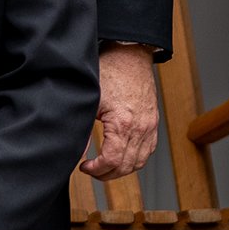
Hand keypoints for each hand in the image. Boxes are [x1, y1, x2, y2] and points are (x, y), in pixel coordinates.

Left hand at [85, 45, 161, 179]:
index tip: (84, 166)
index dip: (97, 170)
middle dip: (107, 174)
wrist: (130, 55)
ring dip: (122, 169)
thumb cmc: (110, 72)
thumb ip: (81, 131)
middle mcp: (141, 128)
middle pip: (126, 166)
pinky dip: (135, 159)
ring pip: (140, 162)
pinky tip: (122, 156)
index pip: (112, 161)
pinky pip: (148, 150)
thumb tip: (75, 152)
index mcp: (123, 124)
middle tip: (92, 170)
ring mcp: (150, 126)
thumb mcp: (90, 101)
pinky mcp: (153, 123)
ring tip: (106, 166)